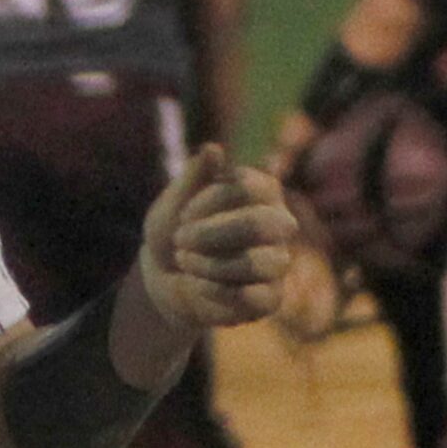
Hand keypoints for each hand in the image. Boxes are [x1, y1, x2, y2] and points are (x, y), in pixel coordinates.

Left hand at [138, 144, 297, 330]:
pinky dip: (216, 290)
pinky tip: (196, 285)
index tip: (183, 213)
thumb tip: (213, 149)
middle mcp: (279, 224)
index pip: (249, 187)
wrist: (167, 280)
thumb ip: (193, 177)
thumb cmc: (176, 232)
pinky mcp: (271, 298)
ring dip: (211, 264)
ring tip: (184, 262)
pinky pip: (252, 296)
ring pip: (258, 263)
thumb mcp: (173, 203)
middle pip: (261, 224)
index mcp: (263, 192)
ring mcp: (278, 262)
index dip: (212, 199)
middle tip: (180, 239)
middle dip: (212, 234)